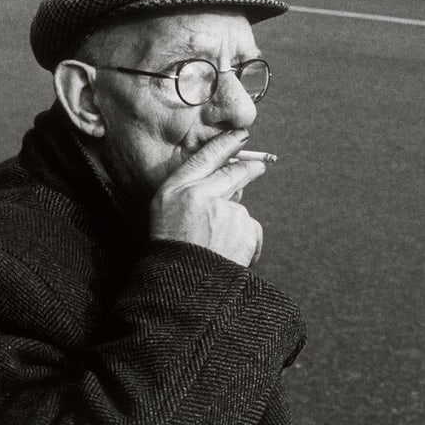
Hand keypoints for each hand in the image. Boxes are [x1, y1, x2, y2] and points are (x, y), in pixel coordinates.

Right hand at [149, 130, 273, 266]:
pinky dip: (247, 243)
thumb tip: (228, 186)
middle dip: (248, 168)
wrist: (184, 290)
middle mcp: (199, 194)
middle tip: (258, 166)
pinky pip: (252, 231)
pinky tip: (230, 256)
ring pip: (240, 209)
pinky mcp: (243, 228)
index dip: (224, 144)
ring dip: (236, 225)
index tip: (239, 134)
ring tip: (219, 248)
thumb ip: (191, 195)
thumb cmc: (172, 254)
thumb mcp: (166, 216)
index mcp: (175, 190)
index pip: (203, 158)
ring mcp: (223, 210)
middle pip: (232, 173)